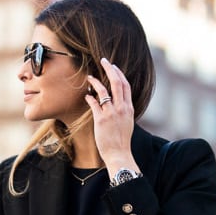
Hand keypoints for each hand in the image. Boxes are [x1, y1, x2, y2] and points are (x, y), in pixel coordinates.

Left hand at [86, 56, 134, 171]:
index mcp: (129, 108)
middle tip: (104, 60)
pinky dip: (90, 97)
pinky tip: (86, 95)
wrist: (119, 154)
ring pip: (104, 91)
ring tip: (90, 76)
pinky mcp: (101, 119)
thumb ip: (123, 112)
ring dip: (96, 81)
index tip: (114, 67)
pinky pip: (94, 103)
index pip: (126, 86)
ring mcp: (112, 113)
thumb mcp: (127, 123)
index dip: (120, 74)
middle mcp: (122, 108)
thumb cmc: (121, 141)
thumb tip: (118, 104)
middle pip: (117, 82)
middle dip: (110, 69)